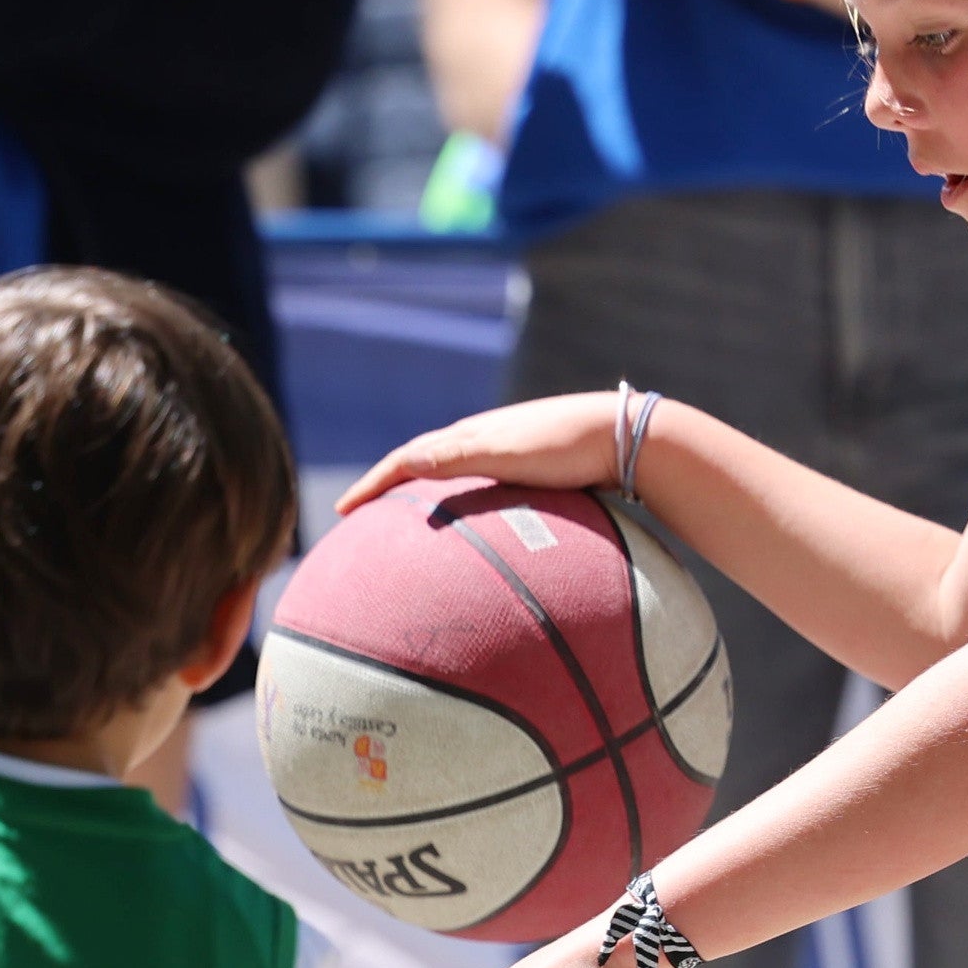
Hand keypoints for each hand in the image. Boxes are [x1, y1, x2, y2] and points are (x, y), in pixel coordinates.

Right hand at [336, 394, 647, 514]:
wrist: (625, 437)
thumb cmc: (565, 447)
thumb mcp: (503, 453)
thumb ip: (455, 458)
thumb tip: (403, 463)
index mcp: (468, 435)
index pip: (405, 459)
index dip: (371, 485)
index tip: (342, 513)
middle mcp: (484, 440)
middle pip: (423, 464)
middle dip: (388, 488)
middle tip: (361, 516)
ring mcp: (508, 454)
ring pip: (452, 477)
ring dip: (423, 495)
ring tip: (405, 524)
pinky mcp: (533, 470)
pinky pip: (481, 491)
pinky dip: (459, 505)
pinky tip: (471, 532)